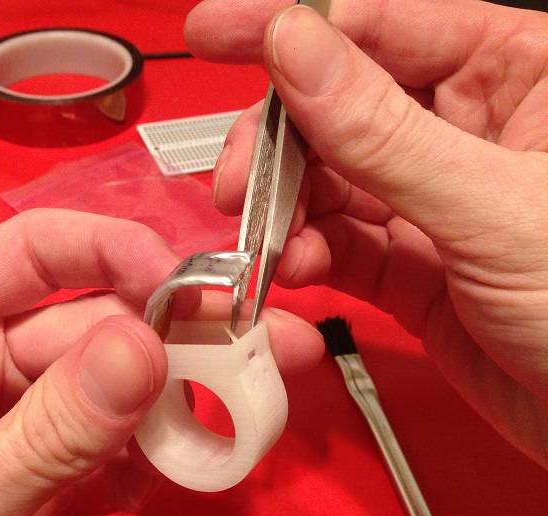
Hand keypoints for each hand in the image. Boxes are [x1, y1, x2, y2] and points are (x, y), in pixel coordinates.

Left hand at [0, 209, 321, 515]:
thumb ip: (47, 432)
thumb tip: (145, 347)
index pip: (35, 253)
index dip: (118, 254)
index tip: (196, 281)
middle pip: (94, 325)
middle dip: (176, 339)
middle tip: (261, 347)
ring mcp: (14, 418)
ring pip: (114, 390)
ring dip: (176, 404)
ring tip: (244, 411)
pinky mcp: (41, 477)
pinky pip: (111, 451)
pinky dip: (148, 463)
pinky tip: (169, 477)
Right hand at [185, 0, 547, 466]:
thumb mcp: (495, 209)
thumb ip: (384, 134)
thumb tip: (297, 51)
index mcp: (519, 75)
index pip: (386, 25)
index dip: (294, 25)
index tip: (218, 31)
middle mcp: (469, 132)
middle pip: (340, 105)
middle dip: (277, 142)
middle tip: (236, 177)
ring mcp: (434, 202)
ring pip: (328, 181)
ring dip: (283, 208)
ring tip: (264, 238)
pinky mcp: (412, 266)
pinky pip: (338, 244)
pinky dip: (305, 256)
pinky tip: (293, 268)